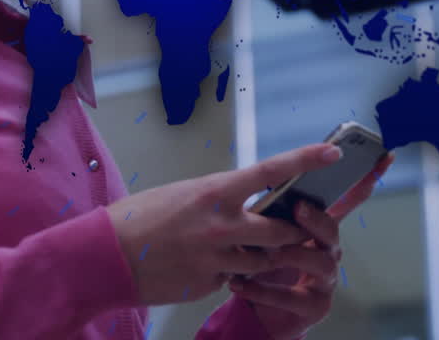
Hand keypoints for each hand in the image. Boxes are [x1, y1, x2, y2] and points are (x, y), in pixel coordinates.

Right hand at [106, 143, 347, 305]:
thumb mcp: (183, 195)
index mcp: (215, 192)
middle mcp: (222, 225)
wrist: (106, 257)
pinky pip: (235, 278)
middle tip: (298, 228)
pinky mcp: (210, 284)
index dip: (306, 160)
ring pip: (265, 261)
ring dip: (264, 256)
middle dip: (294, 231)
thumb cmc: (139, 219)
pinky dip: (232, 273)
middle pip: (282, 230)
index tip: (332, 154)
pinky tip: (209, 266)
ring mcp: (218, 258)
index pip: (271, 171)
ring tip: (247, 248)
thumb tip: (243, 203)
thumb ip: (218, 199)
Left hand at [228, 152, 395, 339]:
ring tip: (267, 253)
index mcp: (319, 227)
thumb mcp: (266, 230)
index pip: (347, 199)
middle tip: (298, 208)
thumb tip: (262, 177)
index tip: (382, 156)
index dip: (366, 179)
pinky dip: (262, 289)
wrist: (258, 311)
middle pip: (332, 230)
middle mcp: (328, 251)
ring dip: (293, 255)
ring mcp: (325, 279)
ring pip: (319, 263)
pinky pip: (291, 297)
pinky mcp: (314, 307)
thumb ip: (273, 208)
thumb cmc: (265, 264)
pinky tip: (238, 283)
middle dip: (317, 218)